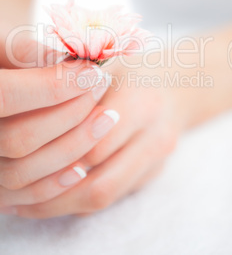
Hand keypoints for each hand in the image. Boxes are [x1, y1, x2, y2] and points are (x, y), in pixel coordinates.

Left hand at [7, 55, 183, 217]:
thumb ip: (77, 86)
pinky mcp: (152, 174)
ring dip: (62, 203)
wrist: (180, 87)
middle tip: (17, 188)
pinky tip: (54, 192)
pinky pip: (112, 196)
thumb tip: (33, 113)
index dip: (56, 151)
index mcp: (142, 102)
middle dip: (53, 192)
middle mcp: (154, 137)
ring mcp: (157, 161)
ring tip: (27, 199)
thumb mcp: (109, 63)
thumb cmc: (136, 70)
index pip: (92, 143)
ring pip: (105, 197)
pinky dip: (79, 199)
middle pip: (100, 183)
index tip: (24, 152)